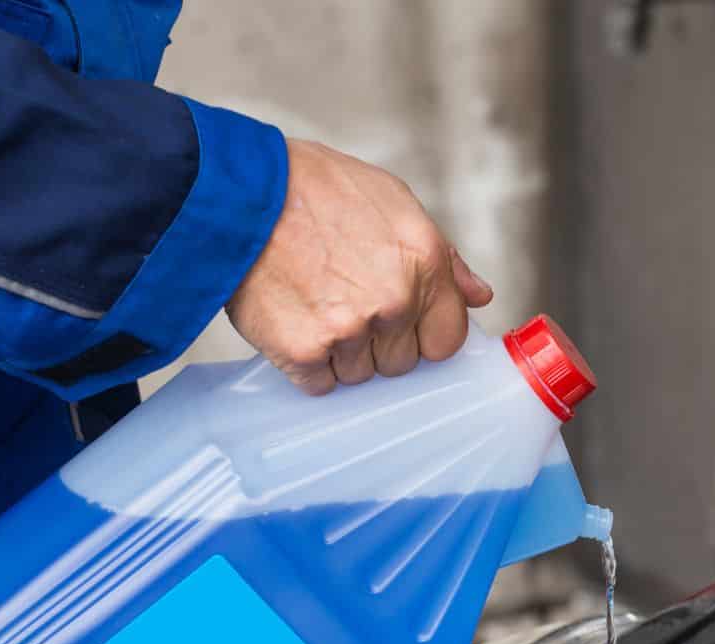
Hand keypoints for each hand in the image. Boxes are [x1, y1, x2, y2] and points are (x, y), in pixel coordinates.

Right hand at [226, 138, 494, 394]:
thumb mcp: (392, 201)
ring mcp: (349, 330)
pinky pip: (319, 384)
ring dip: (339, 353)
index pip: (446, 340)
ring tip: (312, 304)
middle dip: (377, 342)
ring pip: (359, 376)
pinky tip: (292, 323)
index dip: (422, 334)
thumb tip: (478, 296)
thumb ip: (442, 257)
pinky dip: (306, 365)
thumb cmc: (312, 188)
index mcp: (424, 262)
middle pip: (400, 362)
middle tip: (342, 301)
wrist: (236, 192)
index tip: (398, 322)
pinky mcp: (304, 351)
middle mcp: (394, 301)